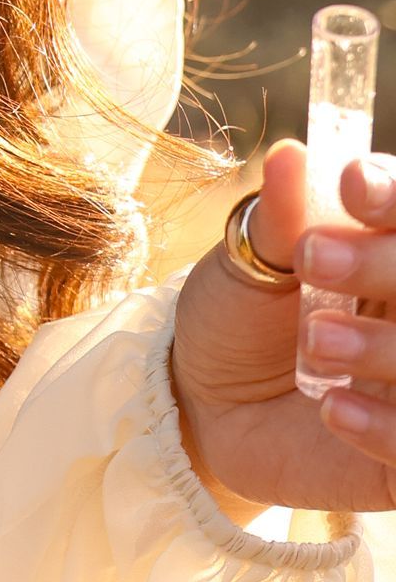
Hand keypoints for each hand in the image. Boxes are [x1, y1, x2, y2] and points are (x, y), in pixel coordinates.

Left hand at [170, 142, 395, 517]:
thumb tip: (290, 155)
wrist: (205, 402)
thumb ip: (280, 219)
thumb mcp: (250, 262)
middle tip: (316, 260)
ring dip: (384, 347)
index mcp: (387, 251)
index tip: (354, 187)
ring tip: (314, 341)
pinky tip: (332, 407)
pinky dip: (385, 426)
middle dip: (385, 264)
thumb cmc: (238, 316)